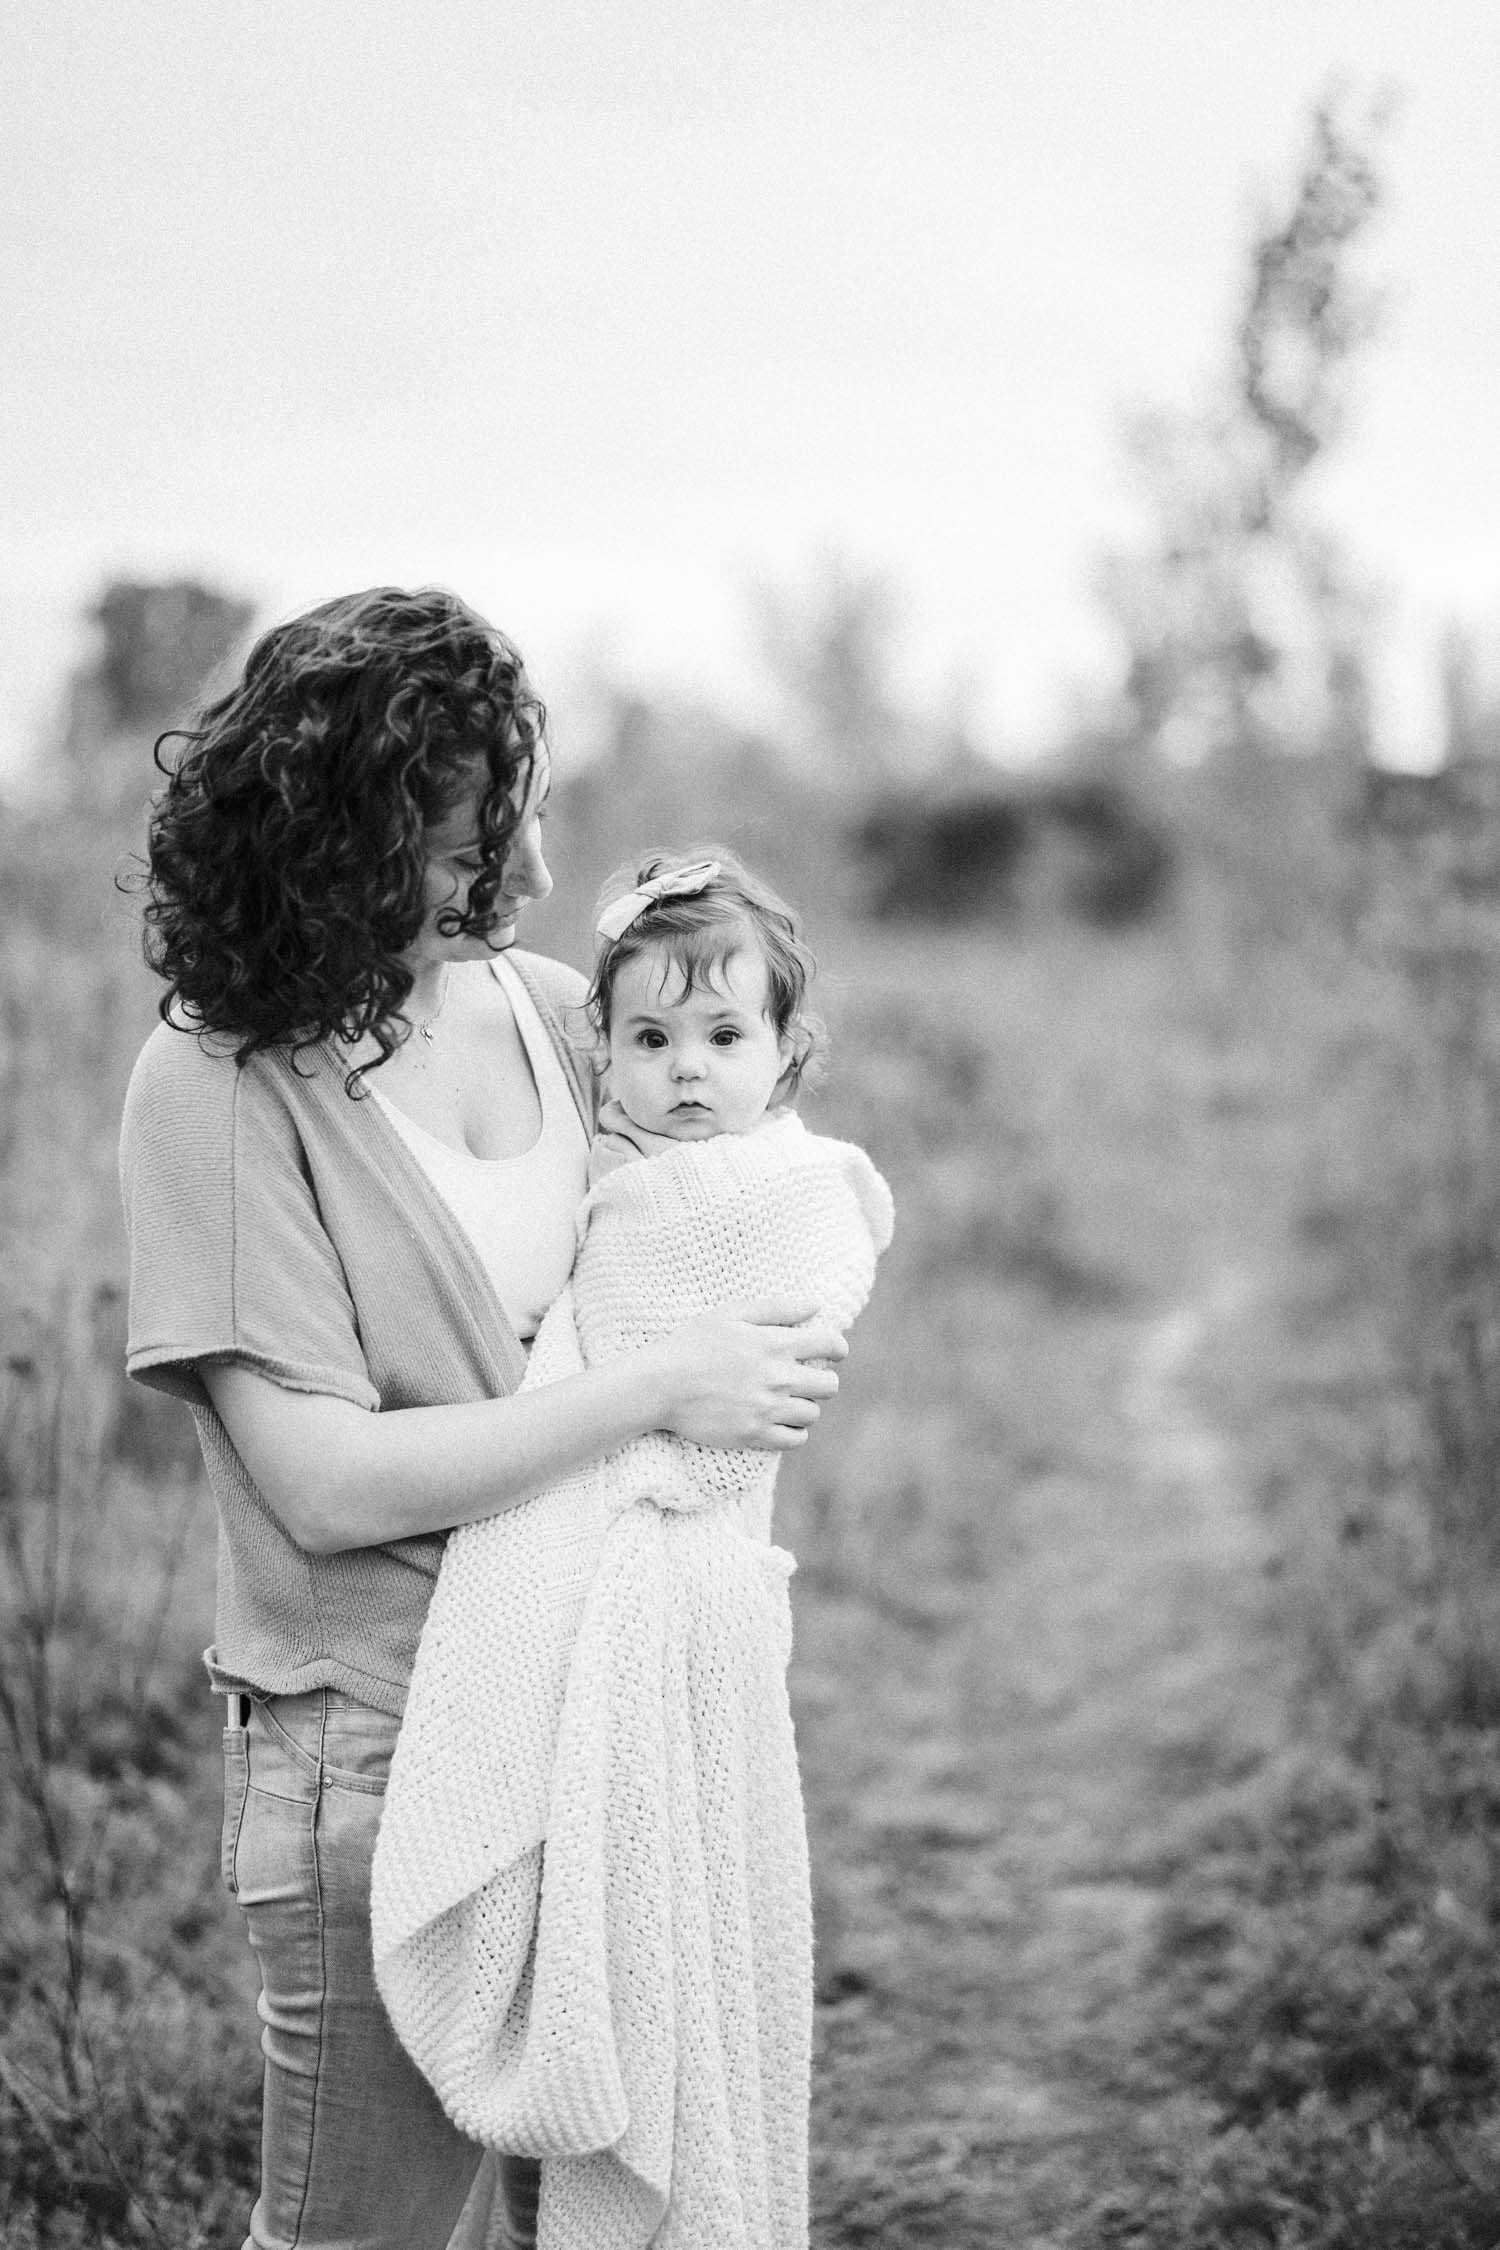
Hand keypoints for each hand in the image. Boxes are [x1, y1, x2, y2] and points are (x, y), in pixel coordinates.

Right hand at [643, 1297, 847, 1451]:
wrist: (660, 1385)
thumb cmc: (693, 1343)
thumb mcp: (731, 1314)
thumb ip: (777, 1308)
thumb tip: (815, 1306)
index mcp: (776, 1344)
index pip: (831, 1345)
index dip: (836, 1347)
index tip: (831, 1351)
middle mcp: (779, 1378)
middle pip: (830, 1385)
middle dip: (821, 1378)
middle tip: (804, 1377)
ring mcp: (768, 1410)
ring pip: (813, 1413)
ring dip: (805, 1405)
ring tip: (785, 1399)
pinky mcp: (755, 1435)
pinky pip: (796, 1439)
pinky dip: (793, 1431)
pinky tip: (779, 1421)